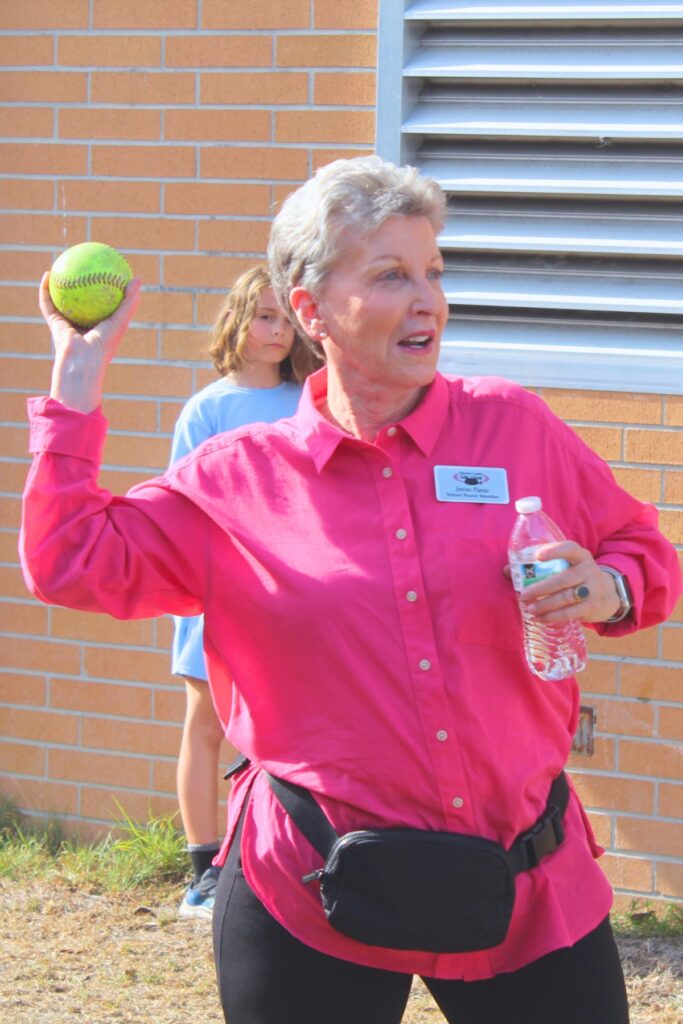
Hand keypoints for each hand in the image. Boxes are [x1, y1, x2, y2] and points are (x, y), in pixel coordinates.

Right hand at [39, 271, 141, 412]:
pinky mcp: (54, 324)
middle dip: (82, 284)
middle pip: (82, 300)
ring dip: (60, 284)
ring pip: (62, 300)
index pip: (104, 304)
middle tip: (84, 265)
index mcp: (101, 326)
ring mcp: (68, 325)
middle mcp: (84, 324)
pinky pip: (47, 304)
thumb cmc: (105, 344)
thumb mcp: (122, 320)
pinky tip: (47, 273)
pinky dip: (45, 290)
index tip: (106, 271)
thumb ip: (130, 301)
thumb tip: (138, 278)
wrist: (83, 362)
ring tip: (61, 264)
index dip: (105, 289)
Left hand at [510, 541, 621, 623]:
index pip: (569, 548)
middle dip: (542, 587)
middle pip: (564, 579)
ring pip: (566, 597)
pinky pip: (570, 612)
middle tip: (524, 594)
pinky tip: (540, 619)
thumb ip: (541, 566)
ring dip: (545, 605)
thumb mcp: (567, 566)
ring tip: (529, 609)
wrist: (608, 594)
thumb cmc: (576, 575)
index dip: (554, 551)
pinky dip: (553, 617)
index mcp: (580, 556)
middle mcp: (588, 570)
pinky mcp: (591, 606)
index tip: (537, 556)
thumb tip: (506, 570)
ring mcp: (592, 589)